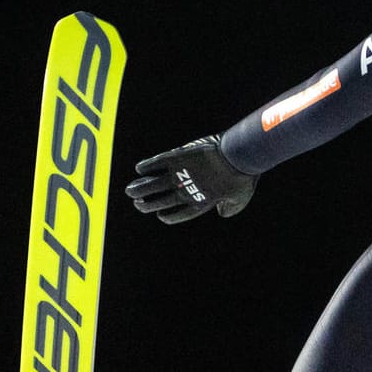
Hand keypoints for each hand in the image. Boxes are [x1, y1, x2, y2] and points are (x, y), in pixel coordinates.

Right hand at [125, 134, 257, 223]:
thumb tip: (222, 213)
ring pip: (154, 184)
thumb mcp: (241, 199)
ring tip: (128, 191)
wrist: (237, 155)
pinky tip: (139, 168)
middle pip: (162, 201)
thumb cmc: (243, 177)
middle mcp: (187, 191)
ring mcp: (180, 174)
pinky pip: (157, 163)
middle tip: (137, 204)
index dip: (169, 216)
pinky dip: (147, 166)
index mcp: (201, 202)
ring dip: (139, 188)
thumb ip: (231, 209)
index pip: (180, 214)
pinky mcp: (178, 157)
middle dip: (147, 204)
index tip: (160, 215)